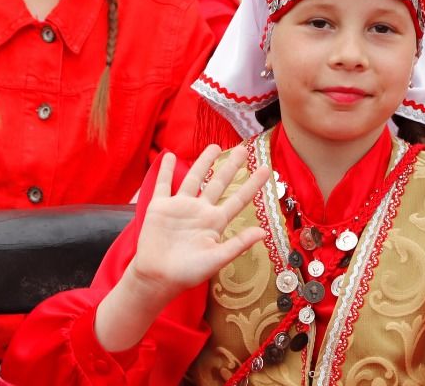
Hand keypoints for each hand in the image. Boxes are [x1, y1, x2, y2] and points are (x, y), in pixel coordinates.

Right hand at [94, 146, 268, 352]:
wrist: (157, 278)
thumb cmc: (188, 273)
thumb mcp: (217, 259)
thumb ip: (238, 245)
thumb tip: (263, 232)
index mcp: (215, 222)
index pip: (238, 199)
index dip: (252, 184)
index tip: (267, 169)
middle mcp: (200, 211)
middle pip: (218, 183)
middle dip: (231, 166)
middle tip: (243, 149)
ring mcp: (180, 207)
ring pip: (194, 178)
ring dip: (203, 162)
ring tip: (214, 147)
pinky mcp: (160, 207)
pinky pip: (164, 184)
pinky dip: (165, 170)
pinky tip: (168, 155)